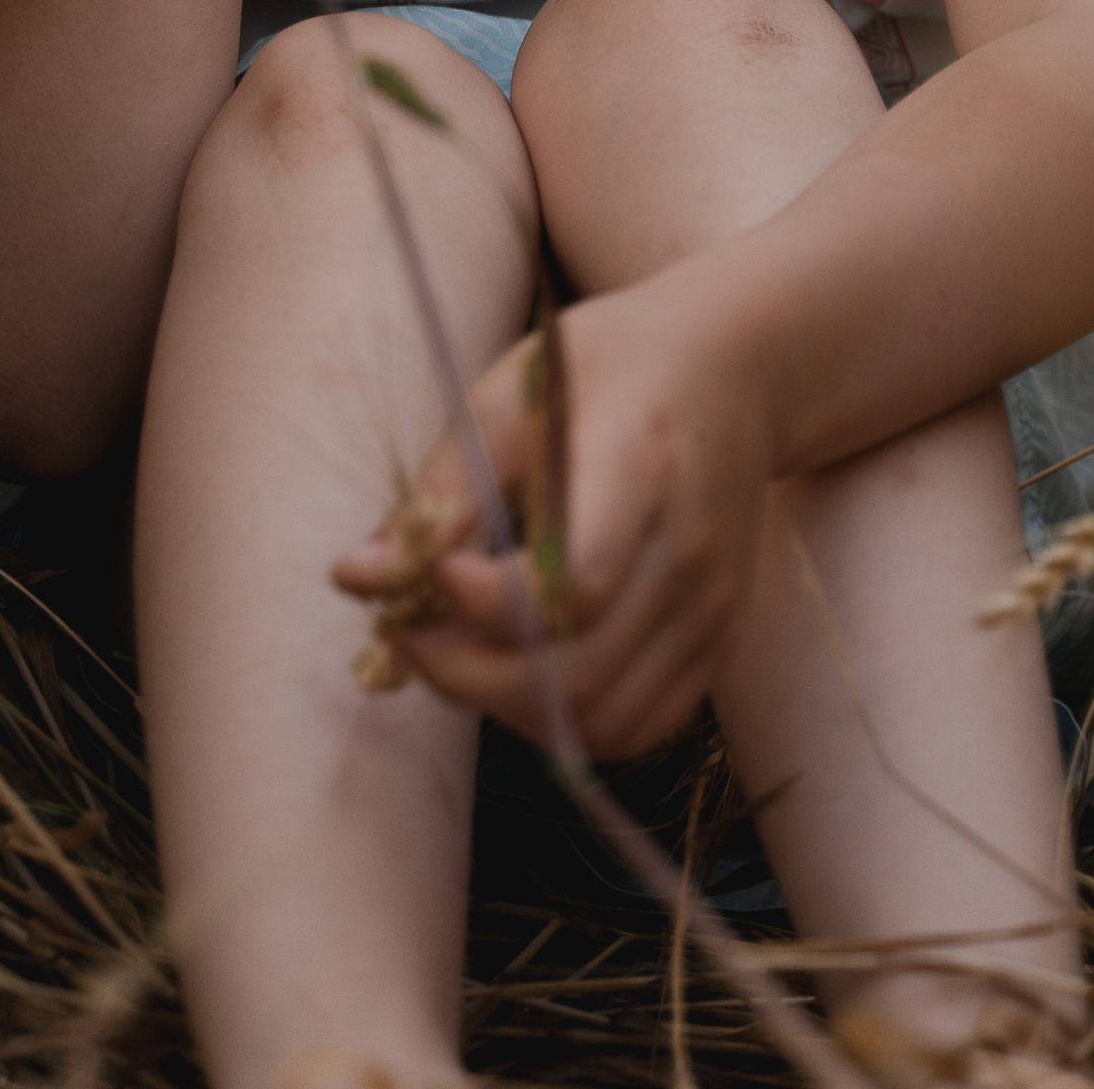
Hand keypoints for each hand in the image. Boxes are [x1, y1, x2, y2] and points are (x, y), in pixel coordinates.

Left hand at [331, 274, 775, 758]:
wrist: (736, 365)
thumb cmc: (610, 365)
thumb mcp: (517, 391)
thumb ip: (445, 490)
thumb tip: (357, 576)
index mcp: (642, 462)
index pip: (575, 584)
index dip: (486, 606)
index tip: (431, 575)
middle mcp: (689, 548)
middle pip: (581, 671)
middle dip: (470, 674)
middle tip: (415, 631)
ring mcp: (712, 603)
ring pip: (604, 719)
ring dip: (511, 706)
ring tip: (466, 651)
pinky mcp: (718, 637)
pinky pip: (638, 727)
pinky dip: (566, 723)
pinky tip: (526, 668)